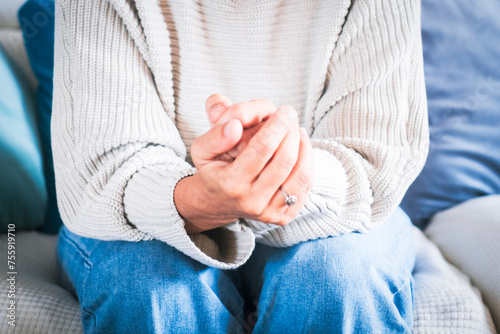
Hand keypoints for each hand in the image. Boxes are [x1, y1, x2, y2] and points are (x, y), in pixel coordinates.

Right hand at [174, 97, 313, 233]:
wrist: (216, 202)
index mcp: (230, 184)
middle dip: (291, 133)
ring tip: (296, 130)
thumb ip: (215, 134)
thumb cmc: (213, 169)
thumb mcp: (201, 149)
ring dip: (303, 146)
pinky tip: (300, 147)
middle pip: (284, 161)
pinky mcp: (282, 217)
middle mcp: (251, 201)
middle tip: (290, 115)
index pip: (261, 149)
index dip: (277, 126)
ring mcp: (268, 212)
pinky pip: (305, 187)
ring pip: (300, 175)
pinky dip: (307, 162)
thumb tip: (235, 125)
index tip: (285, 110)